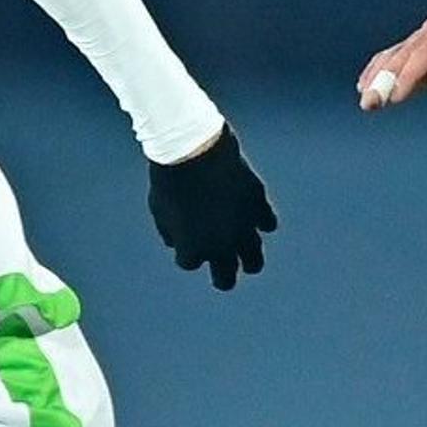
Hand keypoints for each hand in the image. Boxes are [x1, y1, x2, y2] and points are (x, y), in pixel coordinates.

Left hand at [149, 124, 276, 289]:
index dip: (188, 253)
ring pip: (254, 261)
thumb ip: (170, 231)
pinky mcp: (257, 204)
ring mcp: (243, 227)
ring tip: (245, 256)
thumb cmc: (169, 177)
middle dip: (223, 276)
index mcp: (193, 249)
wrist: (191, 147)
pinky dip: (260, 222)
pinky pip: (267, 224)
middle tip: (222, 272)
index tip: (186, 242)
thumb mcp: (159, 209)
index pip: (191, 263)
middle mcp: (221, 246)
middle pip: (226, 279)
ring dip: (248, 259)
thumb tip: (177, 243)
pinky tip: (254, 218)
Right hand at [356, 17, 426, 108]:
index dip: (407, 76)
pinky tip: (365, 87)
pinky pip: (391, 60)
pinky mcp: (415, 50)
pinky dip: (377, 74)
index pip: (423, 54)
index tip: (393, 98)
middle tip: (370, 104)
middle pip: (403, 55)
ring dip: (376, 79)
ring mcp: (422, 38)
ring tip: (366, 103)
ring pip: (392, 57)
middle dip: (384, 80)